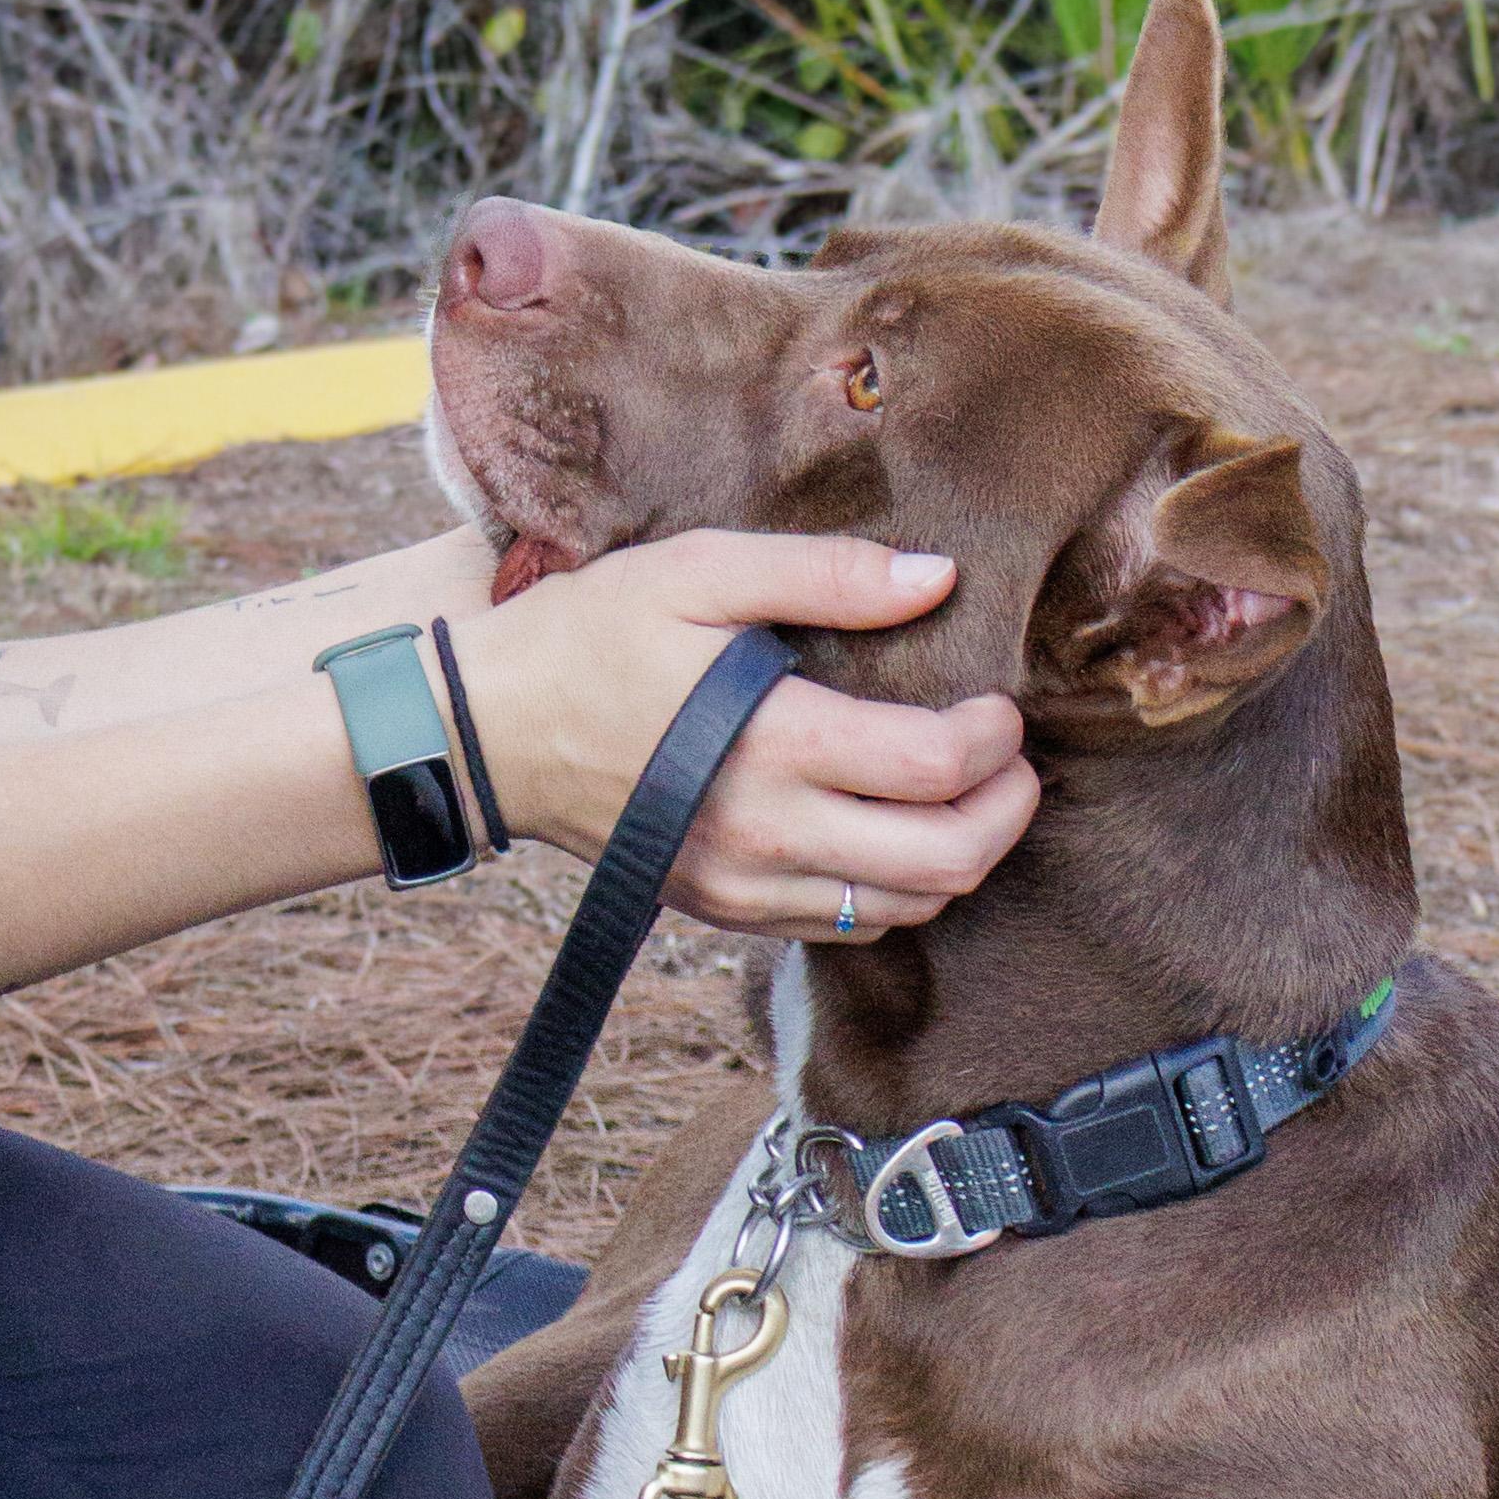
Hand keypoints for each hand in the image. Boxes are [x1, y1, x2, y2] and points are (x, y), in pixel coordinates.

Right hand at [455, 530, 1037, 939]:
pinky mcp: (724, 911)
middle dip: (1004, 812)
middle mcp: (767, 832)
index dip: (994, 741)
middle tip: (1009, 761)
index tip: (997, 705)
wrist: (489, 731)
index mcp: (773, 743)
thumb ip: (824, 573)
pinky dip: (895, 890)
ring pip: (904, 908)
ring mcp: (744, 885)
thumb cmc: (591, 636)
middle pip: (943, 861)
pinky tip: (891, 832)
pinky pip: (843, 927)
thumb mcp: (699, 571)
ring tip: (964, 796)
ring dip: (959, 858)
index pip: (934, 767)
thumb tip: (938, 579)